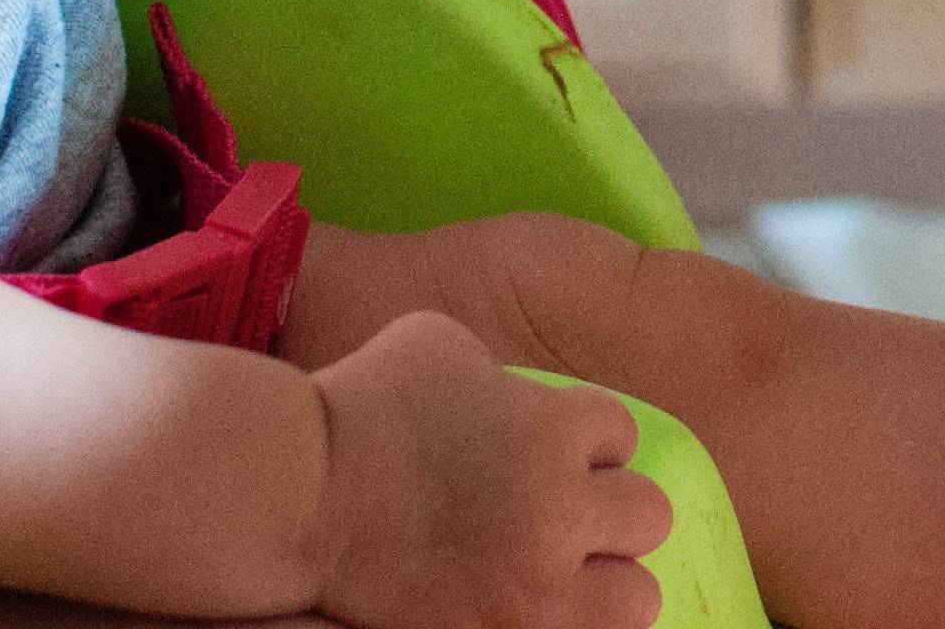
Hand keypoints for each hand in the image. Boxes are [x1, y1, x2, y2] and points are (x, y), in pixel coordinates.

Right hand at [311, 312, 669, 628]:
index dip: (585, 443)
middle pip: (647, 516)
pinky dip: (563, 622)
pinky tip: (527, 604)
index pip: (623, 437)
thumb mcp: (442, 343)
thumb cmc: (361, 403)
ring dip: (605, 582)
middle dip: (608, 512)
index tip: (545, 452)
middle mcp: (561, 512)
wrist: (297, 493)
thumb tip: (520, 399)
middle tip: (561, 515)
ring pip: (636, 599)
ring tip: (561, 574)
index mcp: (555, 429)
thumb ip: (506, 372)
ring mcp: (535, 589)